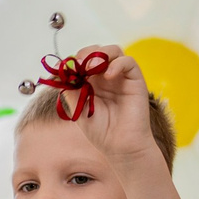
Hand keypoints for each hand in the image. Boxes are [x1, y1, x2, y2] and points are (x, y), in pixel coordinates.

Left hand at [70, 49, 162, 168]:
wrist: (120, 147)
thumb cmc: (101, 131)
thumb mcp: (79, 110)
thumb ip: (71, 91)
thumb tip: (63, 73)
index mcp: (91, 82)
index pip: (82, 61)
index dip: (74, 61)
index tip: (65, 68)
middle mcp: (106, 77)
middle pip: (97, 51)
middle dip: (86, 53)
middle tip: (78, 63)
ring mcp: (121, 77)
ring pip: (113, 51)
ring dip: (100, 54)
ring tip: (91, 66)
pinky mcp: (135, 80)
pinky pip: (128, 61)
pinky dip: (117, 63)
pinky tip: (108, 75)